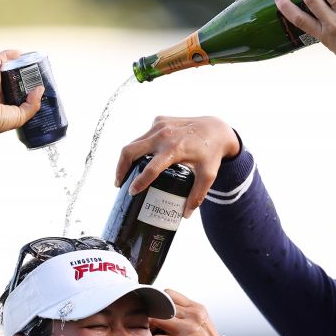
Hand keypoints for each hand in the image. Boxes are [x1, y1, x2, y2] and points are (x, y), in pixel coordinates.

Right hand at [0, 50, 43, 149]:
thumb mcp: (21, 117)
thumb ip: (33, 105)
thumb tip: (39, 89)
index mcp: (5, 104)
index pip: (18, 94)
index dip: (29, 90)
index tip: (39, 86)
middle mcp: (0, 91)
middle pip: (14, 79)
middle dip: (25, 75)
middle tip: (36, 72)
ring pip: (7, 68)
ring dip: (17, 63)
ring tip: (29, 60)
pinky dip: (7, 54)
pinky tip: (18, 53)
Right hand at [115, 116, 240, 216]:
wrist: (216, 129)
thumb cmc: (211, 153)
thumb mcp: (208, 176)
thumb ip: (197, 195)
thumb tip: (184, 215)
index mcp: (174, 150)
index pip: (150, 169)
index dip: (139, 182)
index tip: (132, 192)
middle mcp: (163, 136)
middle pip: (130, 151)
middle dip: (121, 169)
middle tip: (119, 184)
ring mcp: (159, 126)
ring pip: (133, 143)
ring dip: (125, 159)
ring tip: (124, 174)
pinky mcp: (159, 120)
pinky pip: (144, 136)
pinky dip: (139, 147)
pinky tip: (141, 158)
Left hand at [150, 290, 253, 335]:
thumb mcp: (202, 325)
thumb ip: (186, 317)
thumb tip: (163, 315)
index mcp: (198, 309)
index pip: (169, 294)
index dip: (157, 302)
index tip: (152, 311)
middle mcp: (194, 316)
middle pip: (160, 306)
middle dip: (150, 316)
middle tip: (150, 327)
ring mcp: (189, 330)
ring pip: (156, 320)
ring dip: (150, 330)